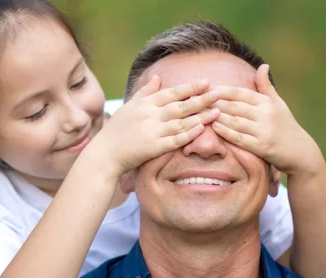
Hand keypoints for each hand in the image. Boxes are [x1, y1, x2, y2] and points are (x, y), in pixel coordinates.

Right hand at [90, 75, 220, 177]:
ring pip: (181, 121)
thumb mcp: (130, 106)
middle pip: (180, 105)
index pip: (171, 93)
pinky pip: (175, 140)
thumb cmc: (117, 130)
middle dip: (201, 99)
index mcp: (145, 104)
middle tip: (219, 93)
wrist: (105, 153)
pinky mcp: (153, 148)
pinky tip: (201, 129)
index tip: (206, 82)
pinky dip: (188, 134)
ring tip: (217, 111)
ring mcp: (152, 131)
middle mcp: (150, 115)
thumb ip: (146, 92)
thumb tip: (158, 77)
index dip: (190, 88)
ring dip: (200, 116)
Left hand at [211, 64, 322, 175]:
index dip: (222, 90)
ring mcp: (263, 131)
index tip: (206, 87)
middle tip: (197, 99)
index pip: (241, 93)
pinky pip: (239, 138)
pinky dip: (225, 132)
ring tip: (201, 111)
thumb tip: (263, 65)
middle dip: (214, 102)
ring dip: (217, 116)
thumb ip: (266, 86)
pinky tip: (213, 127)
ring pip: (235, 121)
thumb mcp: (278, 104)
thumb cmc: (286, 125)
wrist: (300, 152)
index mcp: (267, 103)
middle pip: (234, 106)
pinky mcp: (261, 147)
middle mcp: (266, 115)